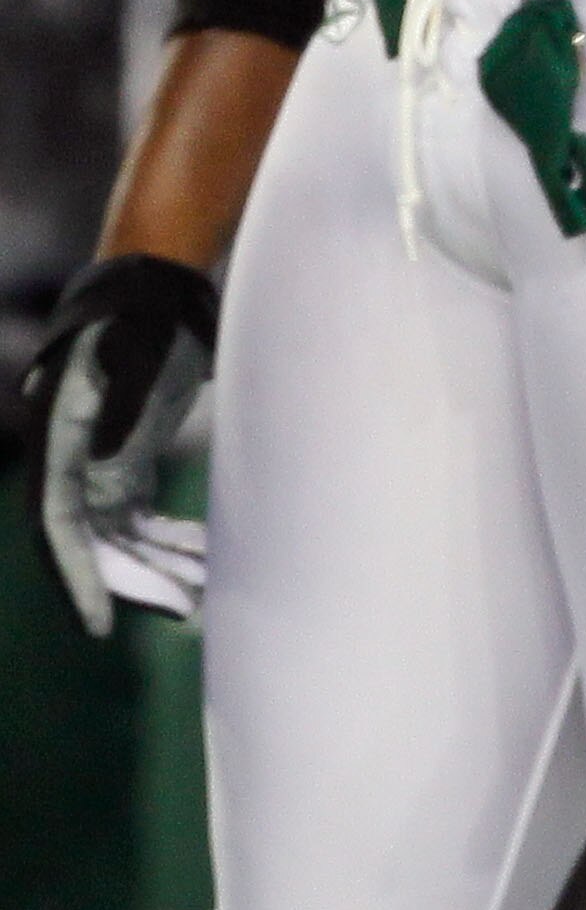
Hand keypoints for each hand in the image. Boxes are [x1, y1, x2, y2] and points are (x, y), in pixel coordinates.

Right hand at [22, 255, 218, 636]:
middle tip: (184, 608)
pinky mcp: (123, 462)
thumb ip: (122, 398)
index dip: (75, 575)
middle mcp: (70, 456)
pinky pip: (138, 518)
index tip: (99, 623)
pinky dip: (165, 541)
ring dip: (155, 565)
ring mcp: (96, 462)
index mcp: (60, 433)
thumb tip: (100, 455)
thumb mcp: (141, 347)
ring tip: (204, 592)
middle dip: (133, 580)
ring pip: (117, 536)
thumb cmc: (149, 314)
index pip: (57, 521)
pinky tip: (201, 557)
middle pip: (90, 540)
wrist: (160, 286)